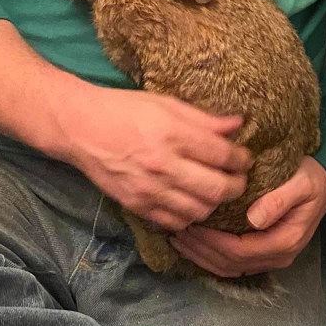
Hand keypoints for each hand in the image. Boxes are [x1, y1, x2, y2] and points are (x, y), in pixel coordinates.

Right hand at [62, 88, 252, 231]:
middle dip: (236, 186)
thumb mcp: (165, 103)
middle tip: (238, 179)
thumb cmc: (124, 109)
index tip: (245, 158)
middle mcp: (163, 165)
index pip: (222, 155)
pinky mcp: (137, 205)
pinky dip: (189, 217)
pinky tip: (190, 203)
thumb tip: (237, 124)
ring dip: (214, 203)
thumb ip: (203, 119)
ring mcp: (149, 189)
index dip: (241, 159)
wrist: (81, 128)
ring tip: (215, 191)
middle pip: (217, 189)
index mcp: (172, 134)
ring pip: (199, 211)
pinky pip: (175, 222)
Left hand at [170, 155, 325, 276]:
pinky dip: (210, 257)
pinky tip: (194, 245)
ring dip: (202, 256)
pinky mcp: (263, 253)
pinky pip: (233, 263)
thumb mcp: (300, 182)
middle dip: (201, 250)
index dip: (212, 242)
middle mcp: (277, 256)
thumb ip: (279, 200)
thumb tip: (254, 219)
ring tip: (179, 238)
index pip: (240, 250)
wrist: (324, 185)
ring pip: (229, 267)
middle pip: (230, 263)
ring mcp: (270, 257)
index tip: (191, 225)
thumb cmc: (311, 179)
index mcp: (284, 241)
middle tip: (176, 231)